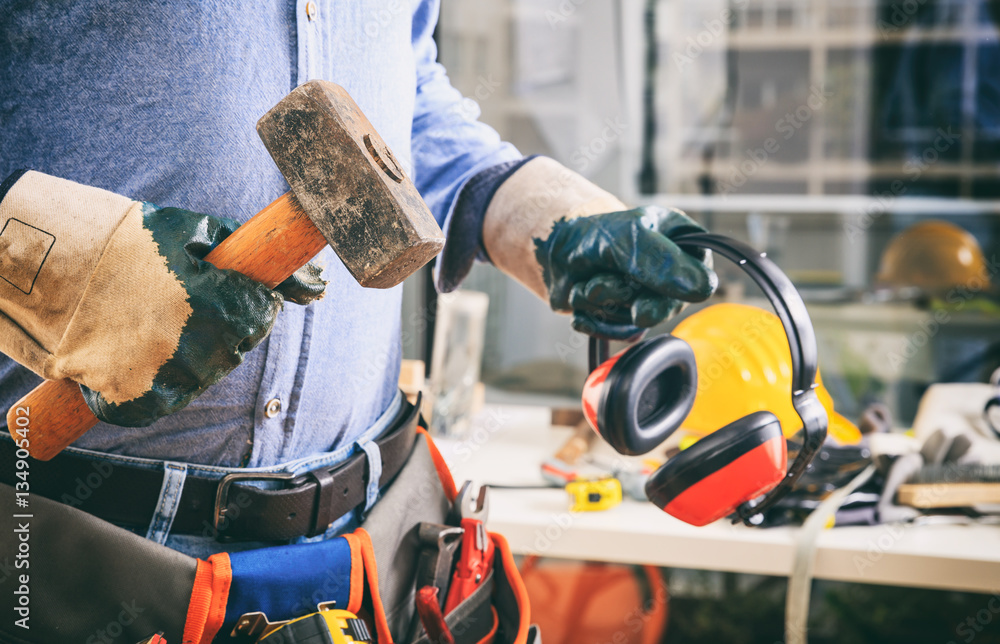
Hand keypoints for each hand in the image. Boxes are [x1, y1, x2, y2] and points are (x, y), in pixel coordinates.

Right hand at [81, 206, 325, 425]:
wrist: (51, 266)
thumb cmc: (129, 243)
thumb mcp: (193, 231)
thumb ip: (254, 254)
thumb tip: (316, 284)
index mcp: (213, 300)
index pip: (262, 313)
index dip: (250, 302)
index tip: (231, 294)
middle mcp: (191, 343)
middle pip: (236, 348)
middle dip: (223, 329)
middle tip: (187, 307)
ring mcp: (160, 374)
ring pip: (204, 377)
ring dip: (193, 357)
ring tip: (162, 327)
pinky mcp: (132, 399)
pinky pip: (165, 403)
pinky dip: (160, 386)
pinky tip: (143, 356)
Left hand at [534, 206, 716, 339]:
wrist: (557, 250)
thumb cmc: (597, 234)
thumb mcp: (629, 237)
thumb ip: (662, 261)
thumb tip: (704, 290)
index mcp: (687, 247)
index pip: (700, 279)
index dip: (670, 288)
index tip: (639, 285)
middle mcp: (674, 278)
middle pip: (666, 307)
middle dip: (623, 296)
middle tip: (598, 285)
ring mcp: (652, 300)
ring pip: (637, 322)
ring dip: (602, 304)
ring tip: (587, 282)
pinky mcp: (629, 321)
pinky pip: (618, 334)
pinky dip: (593, 318)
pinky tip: (581, 297)